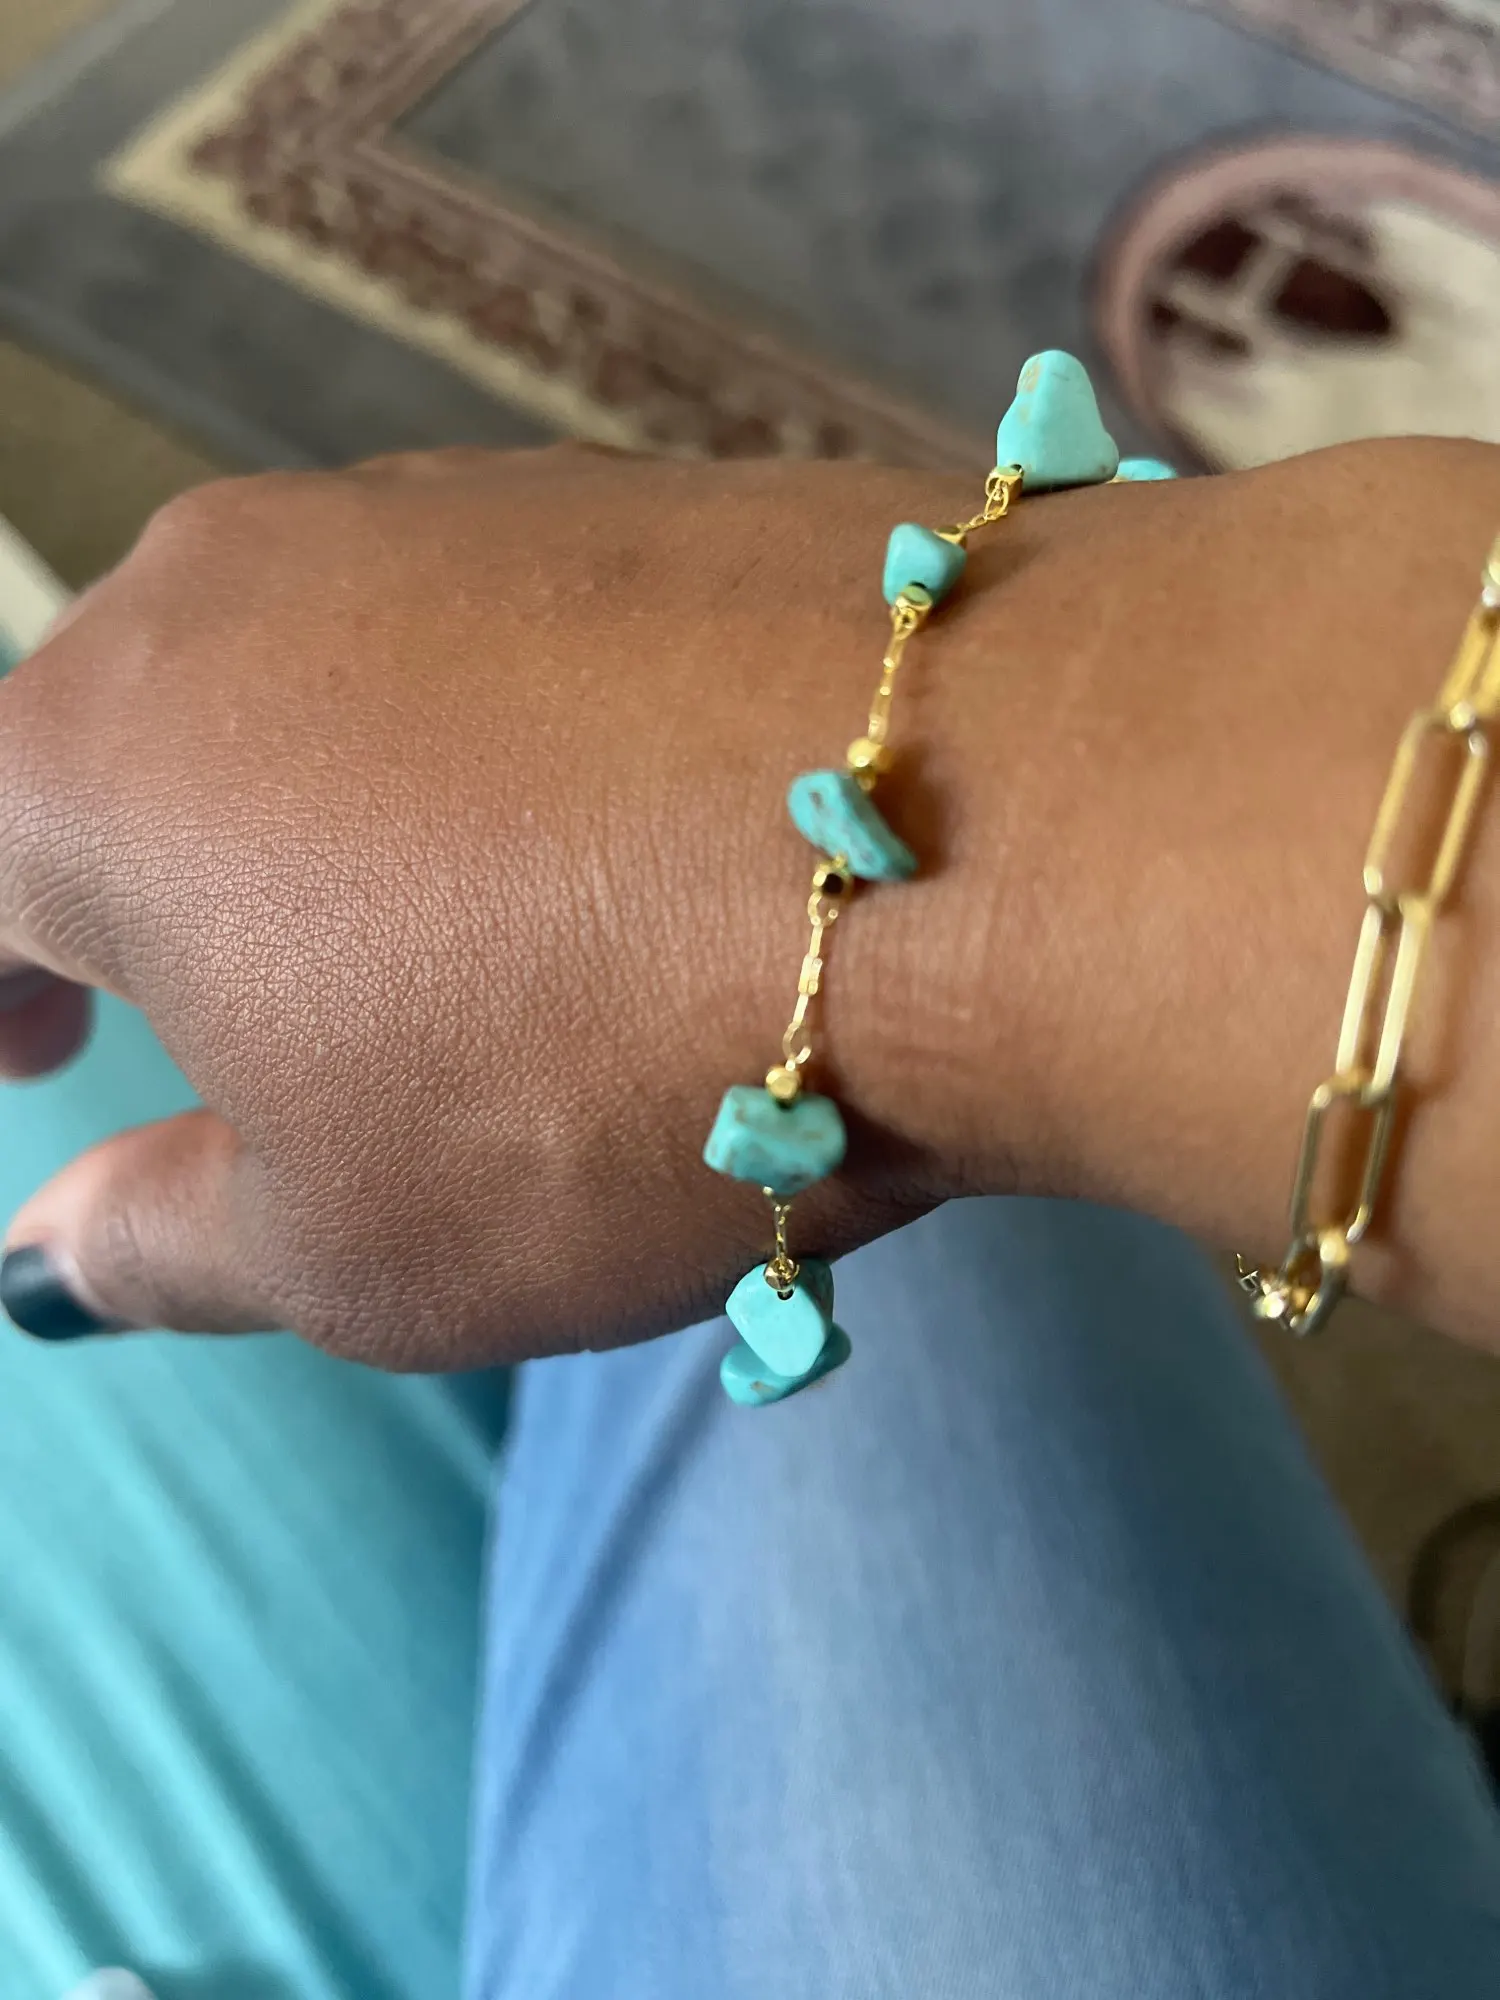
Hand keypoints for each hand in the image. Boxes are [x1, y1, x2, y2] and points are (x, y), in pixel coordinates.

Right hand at [0, 446, 978, 1362]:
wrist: (979, 832)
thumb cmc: (604, 1080)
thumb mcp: (354, 1246)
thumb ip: (159, 1240)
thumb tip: (51, 1249)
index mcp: (105, 761)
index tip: (34, 1060)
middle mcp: (241, 581)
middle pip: (131, 733)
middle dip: (139, 878)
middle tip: (215, 998)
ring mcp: (447, 502)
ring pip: (316, 663)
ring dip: (324, 793)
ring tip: (438, 924)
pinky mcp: (626, 483)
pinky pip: (492, 620)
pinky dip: (490, 724)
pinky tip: (605, 817)